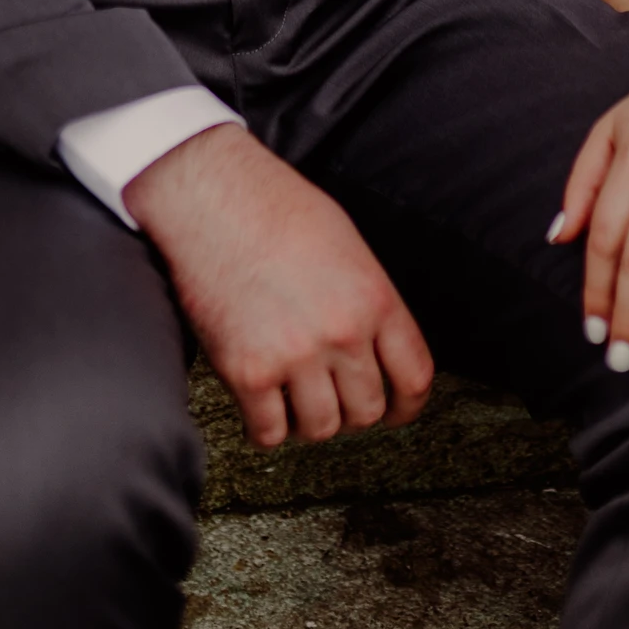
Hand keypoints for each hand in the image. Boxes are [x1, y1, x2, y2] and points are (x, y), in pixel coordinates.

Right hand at [125, 124, 433, 448]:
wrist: (213, 195)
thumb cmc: (276, 209)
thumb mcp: (348, 246)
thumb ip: (367, 302)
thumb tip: (378, 349)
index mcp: (375, 298)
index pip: (415, 378)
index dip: (406, 407)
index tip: (394, 412)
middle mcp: (342, 332)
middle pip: (367, 411)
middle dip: (350, 412)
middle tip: (331, 396)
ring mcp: (295, 355)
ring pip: (320, 429)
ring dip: (308, 421)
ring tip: (293, 397)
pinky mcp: (247, 372)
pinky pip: (269, 433)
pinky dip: (266, 428)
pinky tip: (260, 403)